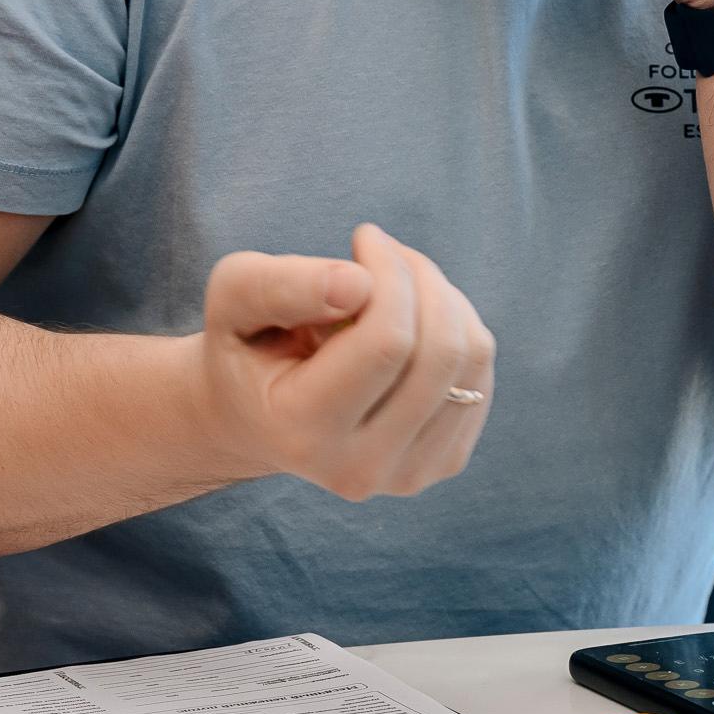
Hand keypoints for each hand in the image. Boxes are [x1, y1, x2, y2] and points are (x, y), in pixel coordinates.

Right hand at [198, 222, 494, 500]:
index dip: (389, 271)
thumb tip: (359, 285)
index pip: (387, 341)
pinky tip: (413, 320)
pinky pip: (480, 375)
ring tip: (396, 280)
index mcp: (303, 433)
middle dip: (420, 278)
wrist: (258, 415)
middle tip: (384, 252)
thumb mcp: (234, 298)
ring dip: (443, 297)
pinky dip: (458, 328)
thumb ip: (280, 286)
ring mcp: (408, 475)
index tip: (364, 237)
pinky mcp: (443, 463)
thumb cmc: (247, 343)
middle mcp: (360, 469)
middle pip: (439, 352)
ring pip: (470, 359)